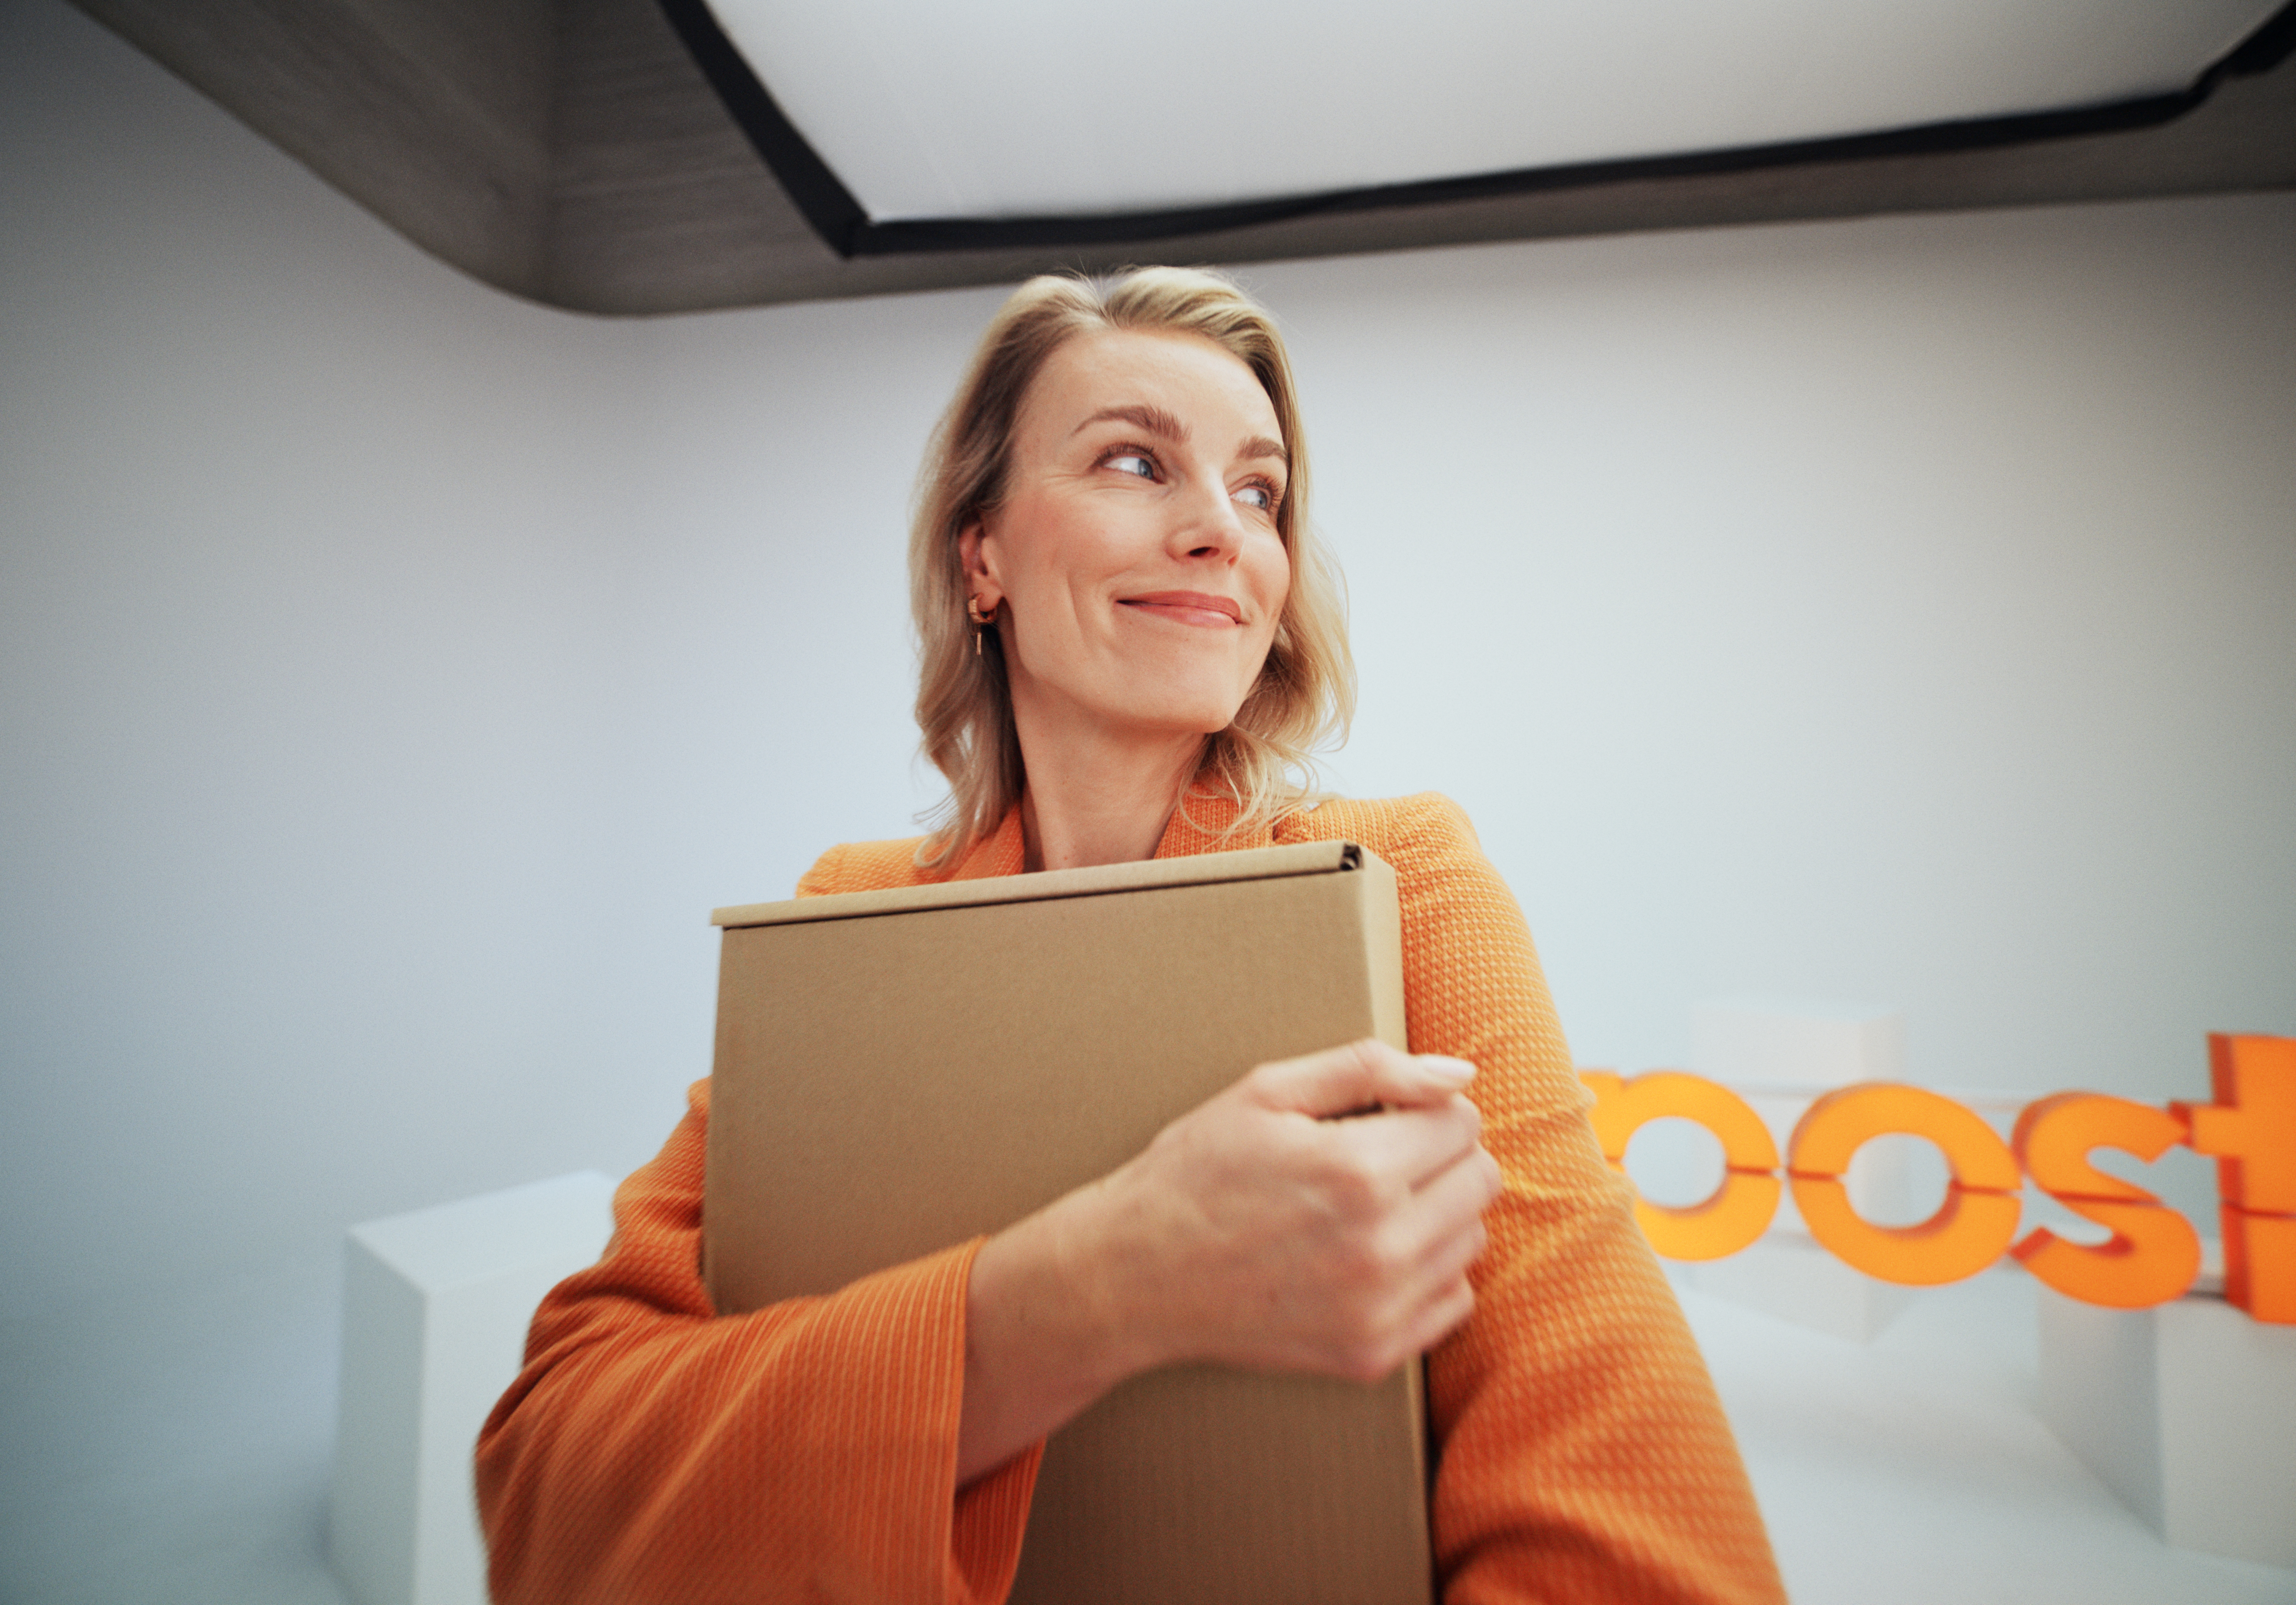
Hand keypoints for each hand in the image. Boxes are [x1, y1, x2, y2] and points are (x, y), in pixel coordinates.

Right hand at [959, 1039, 1499, 1481]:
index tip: (1381, 1116)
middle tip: (1377, 1156)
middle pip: (1481, 1180)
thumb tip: (1460, 1073)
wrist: (1135, 1275)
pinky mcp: (1372, 1355)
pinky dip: (1426, 1273)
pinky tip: (1366, 1255)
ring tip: (1364, 1207)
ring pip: (1472, 1240)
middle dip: (1438, 1155)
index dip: (1423, 1108)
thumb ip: (1370, 1068)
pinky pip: (1454, 1301)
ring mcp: (1379, 1310)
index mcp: (1359, 1172)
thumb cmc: (1197, 1170)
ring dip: (1435, 1213)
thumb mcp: (1267, 1091)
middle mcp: (1381, 1247)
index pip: (1461, 1121)